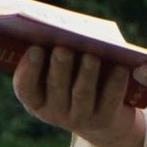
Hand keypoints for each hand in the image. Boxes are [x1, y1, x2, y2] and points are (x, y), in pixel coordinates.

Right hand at [13, 46, 145, 146]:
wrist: (103, 120)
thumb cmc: (75, 80)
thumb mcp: (61, 71)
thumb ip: (54, 53)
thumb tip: (62, 27)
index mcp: (36, 99)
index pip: (25, 88)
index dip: (28, 69)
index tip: (35, 48)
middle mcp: (54, 113)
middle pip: (55, 88)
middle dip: (60, 67)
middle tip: (63, 48)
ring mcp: (79, 119)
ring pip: (82, 94)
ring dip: (86, 74)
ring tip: (91, 55)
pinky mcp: (103, 120)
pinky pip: (109, 101)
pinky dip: (115, 83)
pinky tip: (120, 67)